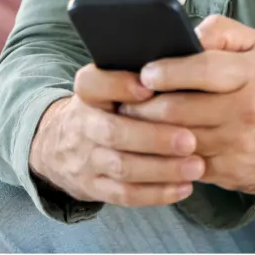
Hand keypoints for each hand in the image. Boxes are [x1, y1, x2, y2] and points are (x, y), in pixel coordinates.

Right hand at [27, 64, 206, 207]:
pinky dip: (156, 193)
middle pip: (114, 132)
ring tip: (196, 165)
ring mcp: (86, 159)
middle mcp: (83, 125)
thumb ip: (133, 75)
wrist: (58, 145)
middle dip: (154, 138)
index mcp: (88, 94)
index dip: (119, 85)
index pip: (92, 83)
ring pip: (123, 167)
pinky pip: (124, 194)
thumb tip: (183, 60)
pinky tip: (184, 187)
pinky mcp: (93, 187)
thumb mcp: (107, 85)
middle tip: (190, 139)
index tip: (149, 87)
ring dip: (162, 169)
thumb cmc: (104, 108)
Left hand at [118, 15, 254, 195]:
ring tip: (129, 121)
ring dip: (146, 132)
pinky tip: (150, 145)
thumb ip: (222, 31)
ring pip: (176, 139)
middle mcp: (245, 110)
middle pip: (179, 108)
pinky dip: (162, 155)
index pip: (202, 69)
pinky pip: (184, 163)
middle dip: (143, 105)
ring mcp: (236, 145)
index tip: (144, 72)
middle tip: (124, 100)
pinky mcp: (228, 172)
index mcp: (251, 74)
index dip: (167, 71)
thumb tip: (187, 34)